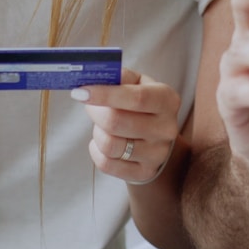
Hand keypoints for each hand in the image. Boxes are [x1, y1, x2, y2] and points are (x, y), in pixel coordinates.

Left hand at [76, 69, 180, 184]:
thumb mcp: (137, 83)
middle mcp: (166, 128)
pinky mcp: (144, 173)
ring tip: (101, 125)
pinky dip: (96, 150)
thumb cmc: (141, 105)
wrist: (155, 138)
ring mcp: (157, 154)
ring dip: (96, 132)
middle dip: (95, 112)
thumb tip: (97, 76)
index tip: (81, 91)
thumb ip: (120, 77)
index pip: (137, 98)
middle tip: (89, 104)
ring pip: (110, 145)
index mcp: (167, 100)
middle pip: (117, 122)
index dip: (106, 94)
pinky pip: (106, 164)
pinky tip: (102, 141)